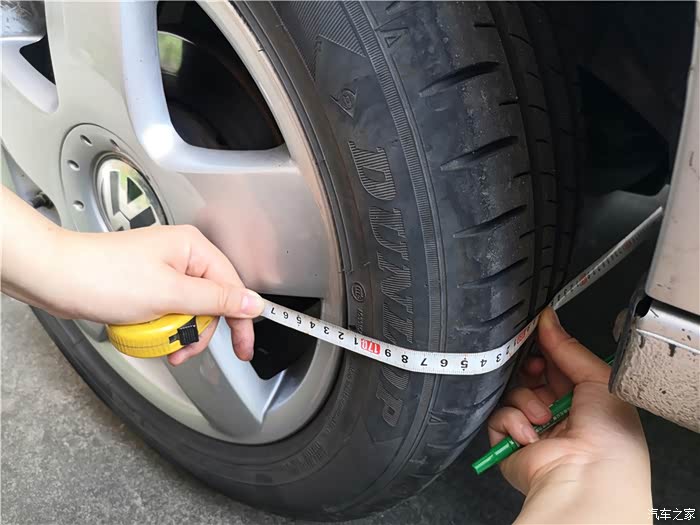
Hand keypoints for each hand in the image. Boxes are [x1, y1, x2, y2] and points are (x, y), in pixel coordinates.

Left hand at [2, 188, 262, 365]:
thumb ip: (216, 300)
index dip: (240, 319)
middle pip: (212, 301)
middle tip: (186, 349)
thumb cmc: (104, 277)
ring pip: (190, 310)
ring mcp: (164, 270)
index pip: (232, 286)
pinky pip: (170, 310)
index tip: (243, 347)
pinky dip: (163, 327)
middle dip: (200, 331)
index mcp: (193, 248)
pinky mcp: (148, 284)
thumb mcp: (170, 294)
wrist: (56, 278)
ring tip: (162, 345)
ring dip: (179, 333)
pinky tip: (151, 335)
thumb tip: (252, 303)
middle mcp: (182, 255)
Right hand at [487, 308, 651, 522]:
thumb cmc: (611, 437)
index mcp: (582, 398)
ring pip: (512, 393)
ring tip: (544, 416)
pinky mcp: (510, 443)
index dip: (544, 349)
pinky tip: (531, 433)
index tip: (539, 337)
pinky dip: (513, 421)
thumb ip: (568, 346)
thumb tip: (548, 319)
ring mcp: (532, 428)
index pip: (553, 363)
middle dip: (531, 370)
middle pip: (529, 375)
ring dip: (527, 400)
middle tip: (537, 371)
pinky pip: (498, 416)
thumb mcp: (599, 378)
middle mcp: (556, 413)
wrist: (590, 475)